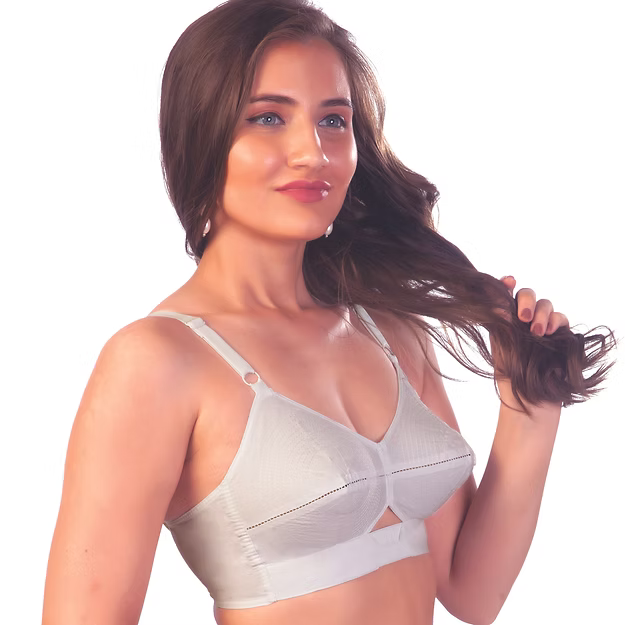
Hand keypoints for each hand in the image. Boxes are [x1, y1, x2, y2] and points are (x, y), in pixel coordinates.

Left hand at [492, 276, 569, 412]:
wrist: (530, 400)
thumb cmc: (510, 376)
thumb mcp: (500, 344)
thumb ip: (499, 319)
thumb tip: (495, 297)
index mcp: (504, 320)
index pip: (505, 295)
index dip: (506, 285)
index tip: (509, 282)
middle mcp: (522, 321)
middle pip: (527, 295)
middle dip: (526, 301)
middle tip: (522, 317)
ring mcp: (541, 327)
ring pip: (545, 304)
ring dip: (541, 313)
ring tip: (536, 331)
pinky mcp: (559, 336)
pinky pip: (561, 318)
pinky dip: (555, 320)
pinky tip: (548, 332)